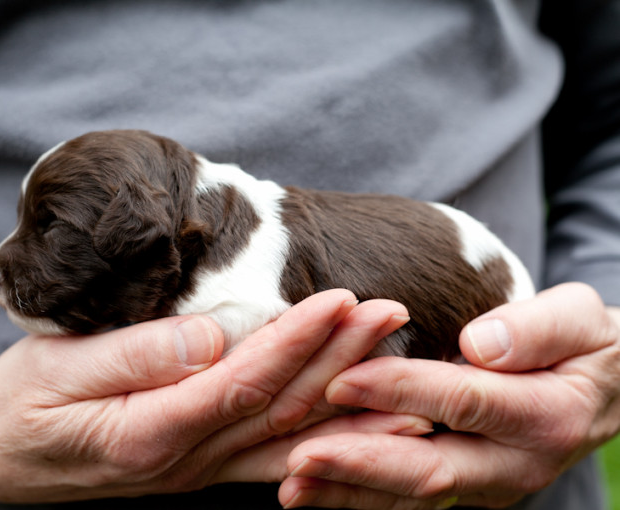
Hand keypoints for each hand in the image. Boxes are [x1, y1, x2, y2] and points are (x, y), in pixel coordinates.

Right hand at [0, 290, 417, 502]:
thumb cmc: (19, 405)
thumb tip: (209, 335)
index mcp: (150, 430)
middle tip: (393, 314)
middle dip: (342, 361)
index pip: (243, 381)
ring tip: (407, 378)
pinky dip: (327, 449)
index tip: (342, 299)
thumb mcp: (53, 368)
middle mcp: (187, 460)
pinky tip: (368, 438)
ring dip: (350, 408)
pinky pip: (276, 463)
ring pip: (290, 441)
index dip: (297, 341)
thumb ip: (133, 355)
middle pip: (281, 410)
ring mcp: (199, 471)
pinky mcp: (202, 467)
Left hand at [279, 283, 619, 508]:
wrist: (600, 390)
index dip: (401, 390)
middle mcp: (514, 464)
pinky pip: (407, 496)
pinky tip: (312, 492)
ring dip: (349, 491)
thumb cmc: (583, 344)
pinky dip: (358, 496)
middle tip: (301, 455)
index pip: (463, 402)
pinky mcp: (463, 487)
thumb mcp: (577, 320)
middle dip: (361, 461)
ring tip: (293, 486)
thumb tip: (481, 343)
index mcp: (545, 416)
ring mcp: (486, 483)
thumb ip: (536, 329)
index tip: (342, 379)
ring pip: (412, 494)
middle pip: (431, 468)